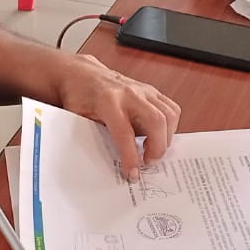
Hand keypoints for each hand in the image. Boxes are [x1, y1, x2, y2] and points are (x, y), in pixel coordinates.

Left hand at [54, 54, 180, 179]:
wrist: (83, 75)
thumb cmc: (79, 98)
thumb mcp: (78, 120)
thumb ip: (93, 137)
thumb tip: (106, 165)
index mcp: (108, 101)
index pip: (125, 133)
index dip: (131, 157)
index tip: (133, 174)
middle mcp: (130, 93)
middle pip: (156, 120)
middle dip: (158, 147)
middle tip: (148, 162)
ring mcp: (143, 90)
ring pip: (170, 113)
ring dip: (166, 137)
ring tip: (152, 149)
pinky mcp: (151, 91)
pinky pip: (171, 108)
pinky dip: (169, 125)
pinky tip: (156, 135)